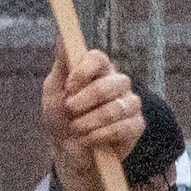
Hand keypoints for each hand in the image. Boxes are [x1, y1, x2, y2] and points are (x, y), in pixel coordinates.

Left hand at [43, 48, 145, 190]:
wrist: (68, 152)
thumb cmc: (61, 118)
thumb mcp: (53, 93)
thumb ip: (61, 66)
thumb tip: (62, 37)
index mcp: (97, 71)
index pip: (98, 58)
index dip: (84, 71)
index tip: (69, 86)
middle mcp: (117, 83)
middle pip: (110, 83)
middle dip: (85, 101)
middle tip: (70, 111)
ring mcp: (130, 103)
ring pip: (116, 107)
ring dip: (89, 122)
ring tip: (76, 128)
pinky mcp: (136, 125)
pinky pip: (123, 127)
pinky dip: (99, 135)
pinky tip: (89, 139)